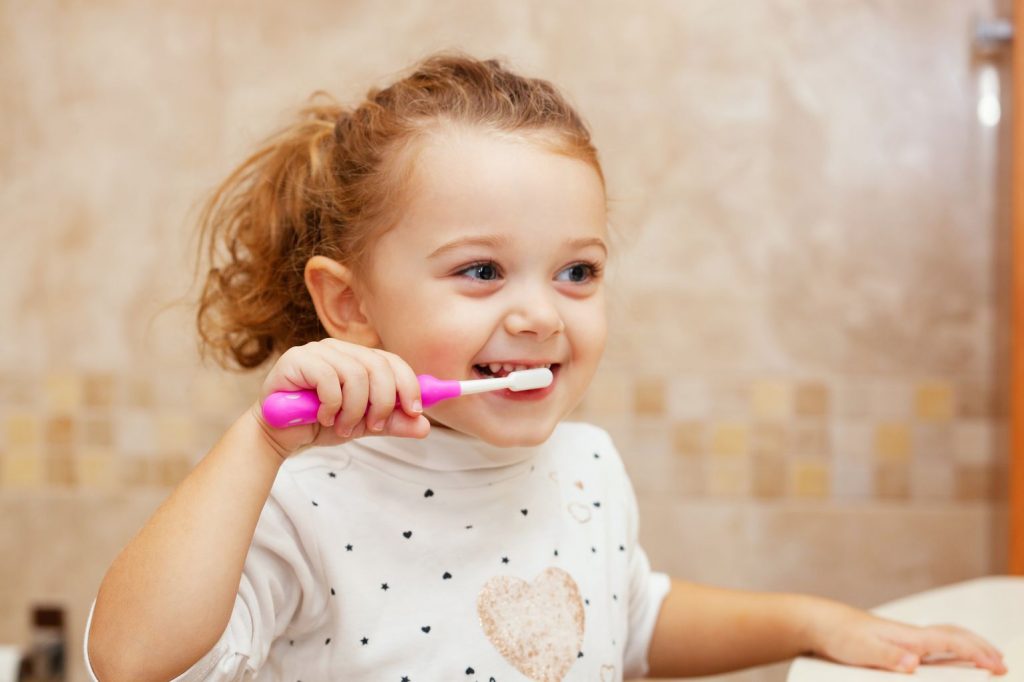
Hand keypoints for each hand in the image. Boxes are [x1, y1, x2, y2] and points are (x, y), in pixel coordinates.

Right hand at [251, 339, 429, 456]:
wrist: (279, 436)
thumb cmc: (319, 424)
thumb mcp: (363, 425)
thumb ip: (392, 423)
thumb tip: (424, 425)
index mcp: (358, 358)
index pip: (392, 361)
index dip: (408, 385)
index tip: (415, 411)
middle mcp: (340, 349)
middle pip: (378, 366)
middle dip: (382, 402)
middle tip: (372, 426)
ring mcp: (317, 351)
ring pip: (355, 375)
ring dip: (354, 409)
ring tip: (343, 426)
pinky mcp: (296, 360)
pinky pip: (329, 379)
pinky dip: (332, 405)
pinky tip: (323, 417)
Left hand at [809, 601, 1006, 674]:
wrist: (817, 622)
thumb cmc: (838, 634)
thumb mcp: (861, 650)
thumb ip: (888, 657)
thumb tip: (914, 663)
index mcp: (907, 636)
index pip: (950, 642)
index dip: (976, 654)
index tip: (998, 666)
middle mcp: (909, 635)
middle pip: (953, 636)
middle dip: (980, 648)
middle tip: (1002, 663)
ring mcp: (902, 638)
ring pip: (944, 638)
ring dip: (967, 646)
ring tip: (984, 658)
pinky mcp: (893, 643)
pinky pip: (930, 644)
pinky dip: (949, 649)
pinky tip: (948, 658)